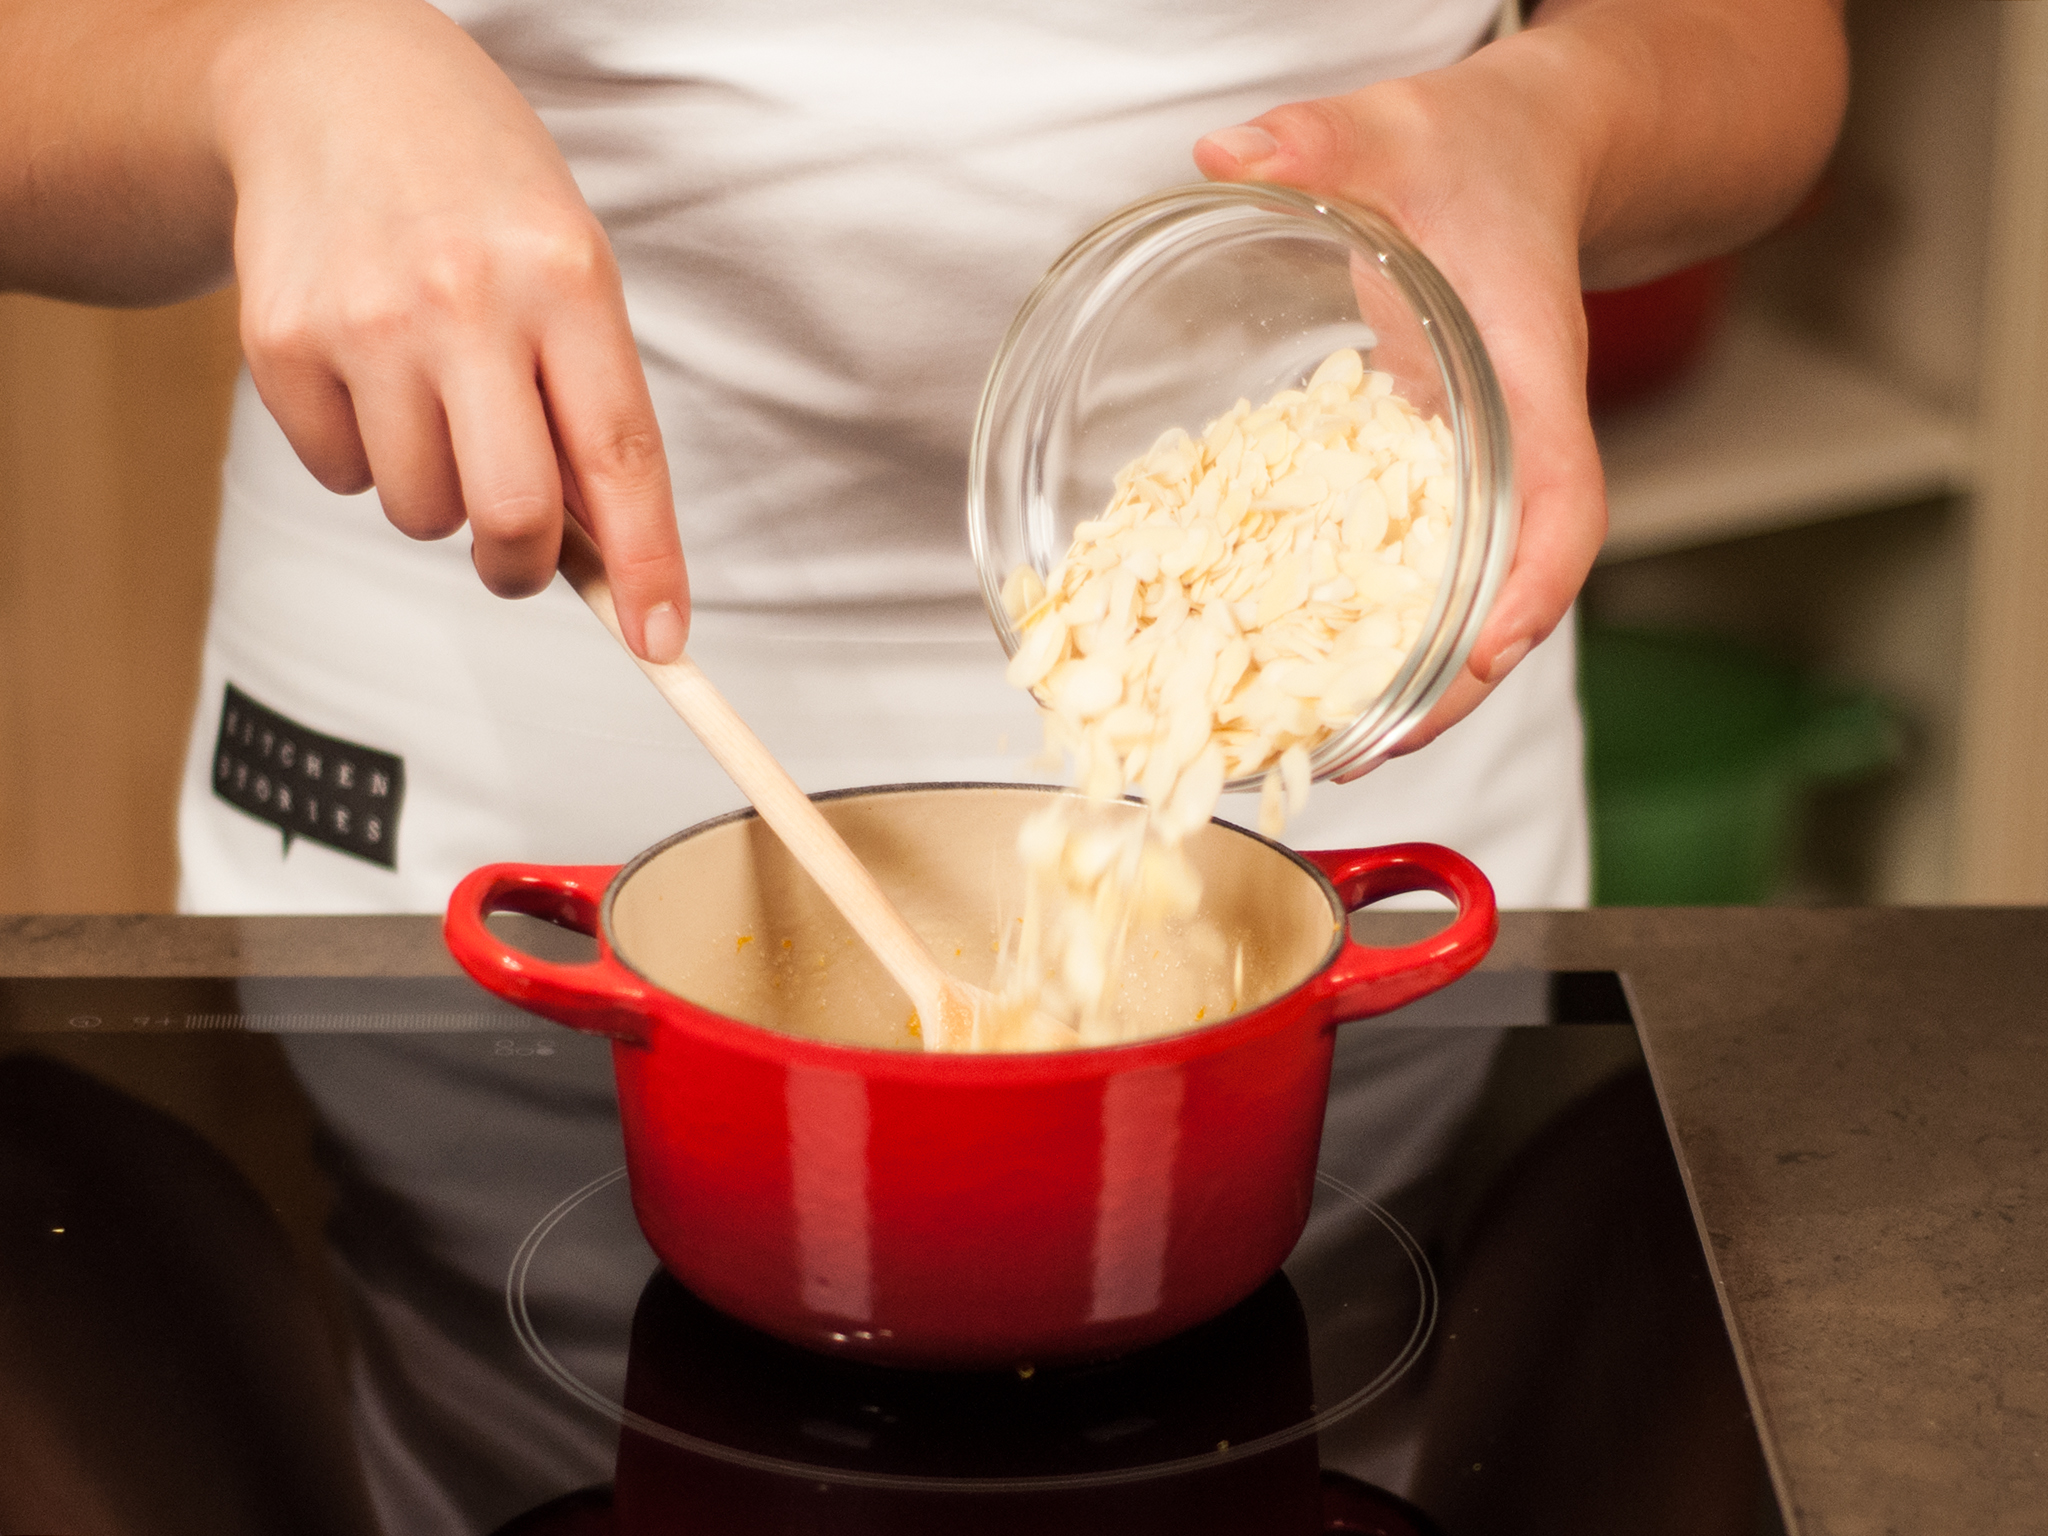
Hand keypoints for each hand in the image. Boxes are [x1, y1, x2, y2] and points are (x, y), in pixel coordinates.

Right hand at [214, 0, 688, 659]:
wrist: (331, 82)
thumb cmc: (481, 196)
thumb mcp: (569, 267)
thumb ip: (588, 403)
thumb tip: (603, 559)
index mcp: (567, 278)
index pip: (621, 457)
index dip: (646, 567)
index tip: (662, 643)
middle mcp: (467, 299)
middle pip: (510, 513)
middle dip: (522, 568)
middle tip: (520, 557)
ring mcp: (366, 320)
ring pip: (419, 511)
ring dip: (437, 498)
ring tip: (437, 406)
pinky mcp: (280, 340)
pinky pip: (341, 475)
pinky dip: (364, 457)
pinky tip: (370, 374)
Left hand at [1195, 51, 1605, 762]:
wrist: (1527, 158)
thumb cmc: (1476, 149)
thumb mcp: (1398, 127)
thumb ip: (1317, 136)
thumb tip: (1228, 151)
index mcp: (1529, 370)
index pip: (1562, 496)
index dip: (1533, 585)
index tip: (1488, 653)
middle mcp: (1514, 439)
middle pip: (1513, 590)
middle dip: (1453, 684)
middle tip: (1366, 753)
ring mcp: (1481, 469)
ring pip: (1470, 597)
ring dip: (1415, 681)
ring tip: (1332, 750)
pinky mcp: (1437, 476)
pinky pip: (1421, 568)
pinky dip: (1379, 629)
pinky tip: (1307, 671)